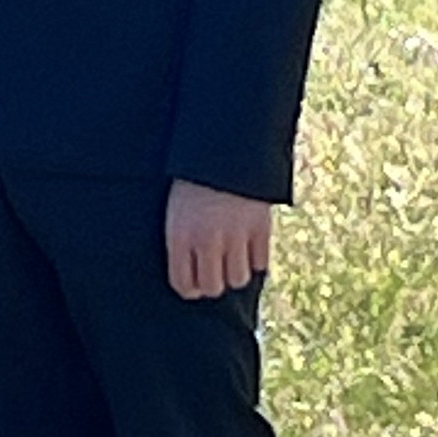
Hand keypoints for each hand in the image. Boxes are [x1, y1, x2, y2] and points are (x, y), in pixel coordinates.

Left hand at [165, 179, 273, 299]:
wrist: (225, 147)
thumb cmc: (193, 178)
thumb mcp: (176, 208)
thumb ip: (181, 239)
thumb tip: (191, 275)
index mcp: (179, 235)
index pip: (183, 284)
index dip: (189, 288)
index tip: (194, 283)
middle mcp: (206, 240)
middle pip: (212, 288)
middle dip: (213, 283)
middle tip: (215, 272)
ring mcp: (235, 235)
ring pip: (238, 279)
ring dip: (236, 272)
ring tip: (233, 259)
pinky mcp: (260, 228)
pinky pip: (261, 263)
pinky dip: (257, 259)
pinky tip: (250, 247)